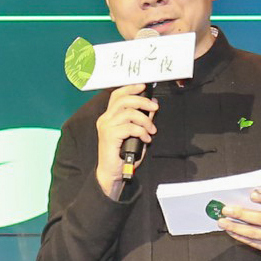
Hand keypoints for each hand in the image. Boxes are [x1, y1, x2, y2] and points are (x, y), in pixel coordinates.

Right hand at [93, 83, 157, 199]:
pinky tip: (146, 139)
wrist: (112, 173)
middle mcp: (105, 119)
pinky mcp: (110, 136)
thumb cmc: (122, 155)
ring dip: (145, 120)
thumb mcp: (135, 134)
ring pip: (129, 113)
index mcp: (109, 116)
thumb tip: (152, 106)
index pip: (117, 95)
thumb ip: (142, 120)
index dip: (130, 88)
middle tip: (155, 108)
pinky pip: (130, 127)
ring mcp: (106, 127)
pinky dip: (142, 132)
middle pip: (124, 100)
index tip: (143, 87)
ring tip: (151, 130)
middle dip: (143, 102)